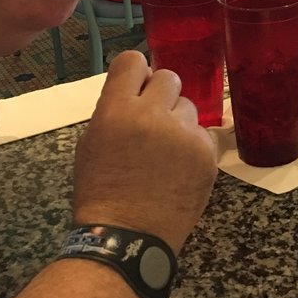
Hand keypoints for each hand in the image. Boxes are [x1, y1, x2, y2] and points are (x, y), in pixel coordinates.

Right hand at [73, 52, 217, 252]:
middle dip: (161, 95)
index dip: (136, 73)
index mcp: (116, 110)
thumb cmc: (101, 191)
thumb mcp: (91, 142)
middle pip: (168, 77)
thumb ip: (113, 110)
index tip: (137, 87)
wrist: (127, 237)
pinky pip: (203, 133)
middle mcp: (152, 115)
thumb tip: (135, 92)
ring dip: (178, 121)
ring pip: (188, 106)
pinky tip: (180, 167)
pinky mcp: (206, 153)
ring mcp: (183, 134)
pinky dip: (193, 145)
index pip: (133, 61)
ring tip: (165, 152)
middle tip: (153, 120)